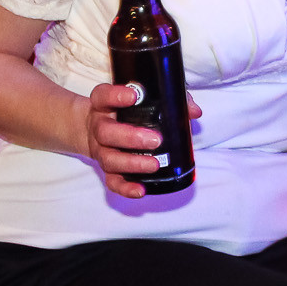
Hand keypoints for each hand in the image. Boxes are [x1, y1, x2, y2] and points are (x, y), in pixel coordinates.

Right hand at [77, 82, 202, 198]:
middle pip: (106, 132)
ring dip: (132, 163)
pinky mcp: (106, 169)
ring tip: (155, 165)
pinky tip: (141, 190)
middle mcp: (99, 127)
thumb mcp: (139, 99)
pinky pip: (112, 181)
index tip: (134, 96)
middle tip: (155, 140)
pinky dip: (126, 188)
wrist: (91, 129)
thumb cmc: (125, 111)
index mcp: (104, 105)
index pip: (103, 96)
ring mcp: (100, 150)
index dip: (116, 95)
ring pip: (109, 159)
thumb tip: (194, 111)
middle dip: (131, 137)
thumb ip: (168, 100)